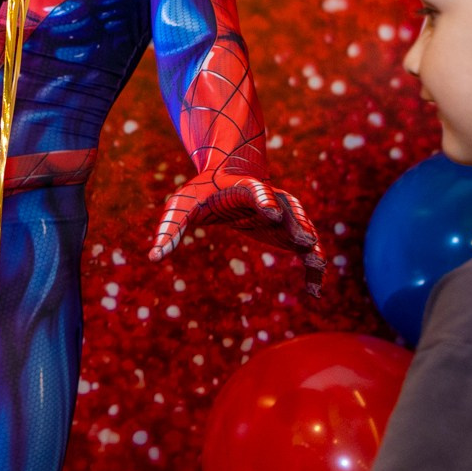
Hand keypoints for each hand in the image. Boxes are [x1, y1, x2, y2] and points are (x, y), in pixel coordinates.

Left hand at [152, 169, 325, 294]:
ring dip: (312, 248)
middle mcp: (271, 199)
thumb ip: (170, 229)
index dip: (265, 199)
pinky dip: (312, 268)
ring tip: (318, 269)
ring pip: (303, 229)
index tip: (271, 212)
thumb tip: (153, 258)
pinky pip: (305, 250)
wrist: (229, 177)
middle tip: (306, 242)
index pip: (256, 190)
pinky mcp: (287, 232)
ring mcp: (283, 215)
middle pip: (288, 210)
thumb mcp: (180, 206)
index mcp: (243, 188)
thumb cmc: (201, 192)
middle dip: (297, 225)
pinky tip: (315, 293)